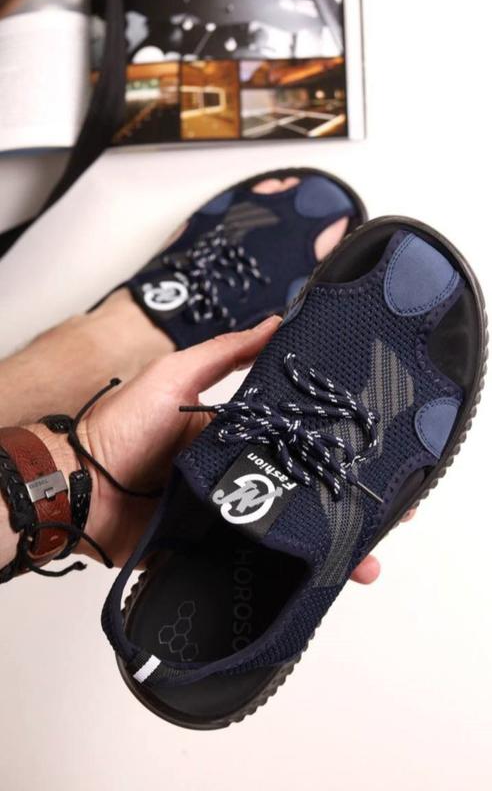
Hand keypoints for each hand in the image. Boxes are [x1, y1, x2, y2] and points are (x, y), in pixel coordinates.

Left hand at [30, 317, 407, 580]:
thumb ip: (223, 354)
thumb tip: (274, 322)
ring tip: (363, 560)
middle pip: (303, 489)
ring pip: (288, 529)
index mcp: (237, 434)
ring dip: (327, 544)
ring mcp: (229, 514)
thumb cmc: (120, 427)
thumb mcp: (174, 376)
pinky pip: (256, 560)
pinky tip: (322, 580)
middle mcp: (239, 473)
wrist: (78, 489)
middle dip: (345, 503)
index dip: (336, 447)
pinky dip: (286, 572)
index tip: (375, 454)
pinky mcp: (212, 548)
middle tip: (389, 514)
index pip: (298, 438)